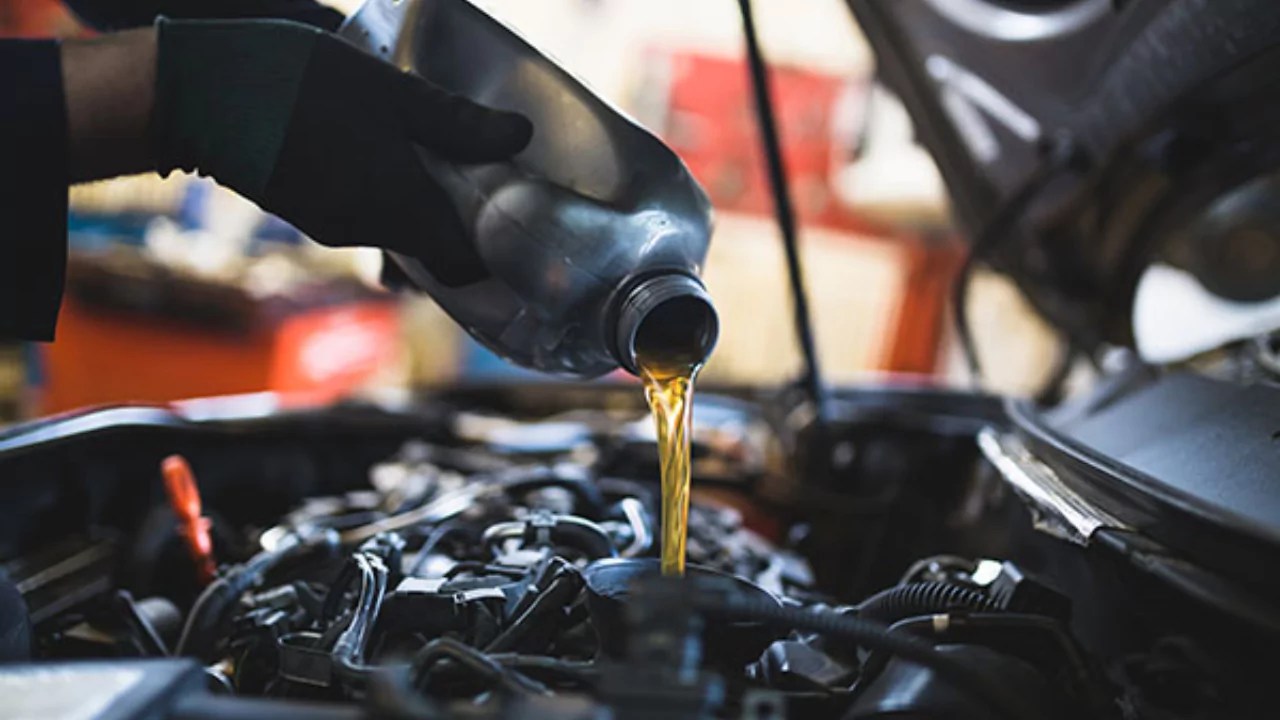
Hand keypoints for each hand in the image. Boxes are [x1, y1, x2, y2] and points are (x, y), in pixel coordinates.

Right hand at [152, 19, 531, 285]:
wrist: (190, 94)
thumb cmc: (291, 84)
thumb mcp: (385, 89)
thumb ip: (452, 120)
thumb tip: (518, 136)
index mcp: (397, 208)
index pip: (463, 266)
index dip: (493, 253)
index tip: (514, 223)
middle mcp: (366, 230)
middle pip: (433, 249)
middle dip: (462, 220)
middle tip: (486, 177)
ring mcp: (332, 224)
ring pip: (399, 228)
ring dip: (422, 202)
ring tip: (438, 155)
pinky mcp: (306, 208)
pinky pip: (365, 214)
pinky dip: (387, 194)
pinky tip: (387, 150)